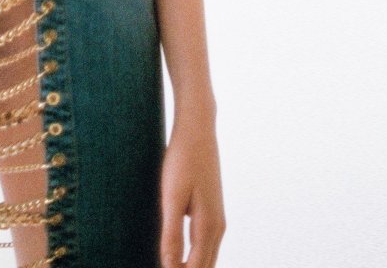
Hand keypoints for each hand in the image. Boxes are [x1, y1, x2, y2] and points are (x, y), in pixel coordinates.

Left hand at [158, 110, 224, 266]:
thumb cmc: (182, 161)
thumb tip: (168, 266)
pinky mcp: (211, 212)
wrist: (198, 131)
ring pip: (207, 258)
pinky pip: (205, 246)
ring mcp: (217, 220)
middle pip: (205, 267)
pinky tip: (178, 257)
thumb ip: (171, 234)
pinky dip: (194, 258)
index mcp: (208, 227)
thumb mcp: (171, 197)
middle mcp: (218, 227)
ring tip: (170, 267)